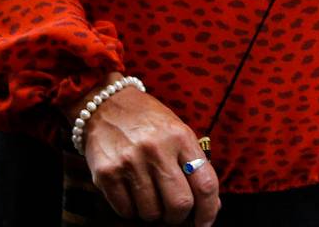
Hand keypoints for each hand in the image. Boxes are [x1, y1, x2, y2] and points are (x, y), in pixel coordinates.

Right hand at [67, 75, 219, 225]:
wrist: (106, 103)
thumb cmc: (147, 121)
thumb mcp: (176, 131)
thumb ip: (193, 164)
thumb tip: (212, 204)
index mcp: (180, 136)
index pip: (205, 183)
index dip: (209, 211)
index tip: (205, 223)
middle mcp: (157, 149)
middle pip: (179, 205)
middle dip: (178, 217)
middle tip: (172, 213)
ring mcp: (131, 162)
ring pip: (151, 213)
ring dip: (153, 213)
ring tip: (148, 194)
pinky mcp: (107, 174)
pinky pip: (126, 212)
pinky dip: (131, 210)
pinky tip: (130, 191)